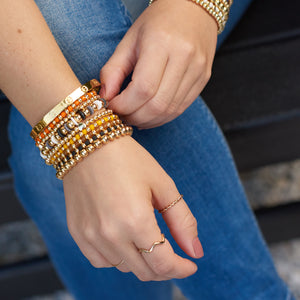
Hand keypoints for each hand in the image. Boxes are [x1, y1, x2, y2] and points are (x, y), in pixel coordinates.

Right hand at [63, 137, 202, 280]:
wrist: (88, 144)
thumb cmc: (129, 159)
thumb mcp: (163, 185)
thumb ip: (182, 221)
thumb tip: (196, 252)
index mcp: (136, 220)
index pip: (163, 264)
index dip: (181, 269)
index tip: (190, 265)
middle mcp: (110, 234)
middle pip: (144, 271)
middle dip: (164, 267)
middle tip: (172, 253)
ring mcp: (90, 235)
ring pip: (124, 268)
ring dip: (141, 261)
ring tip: (147, 241)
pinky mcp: (77, 232)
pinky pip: (101, 261)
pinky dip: (118, 258)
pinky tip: (124, 240)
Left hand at [100, 0, 217, 128]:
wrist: (193, 10)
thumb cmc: (157, 22)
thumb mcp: (129, 41)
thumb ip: (113, 70)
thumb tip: (105, 98)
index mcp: (162, 43)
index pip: (142, 88)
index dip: (124, 105)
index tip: (112, 106)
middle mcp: (184, 58)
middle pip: (157, 105)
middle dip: (134, 117)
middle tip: (122, 116)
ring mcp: (197, 71)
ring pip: (169, 111)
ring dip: (148, 121)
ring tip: (134, 117)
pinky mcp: (202, 80)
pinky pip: (180, 108)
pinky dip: (162, 117)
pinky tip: (149, 115)